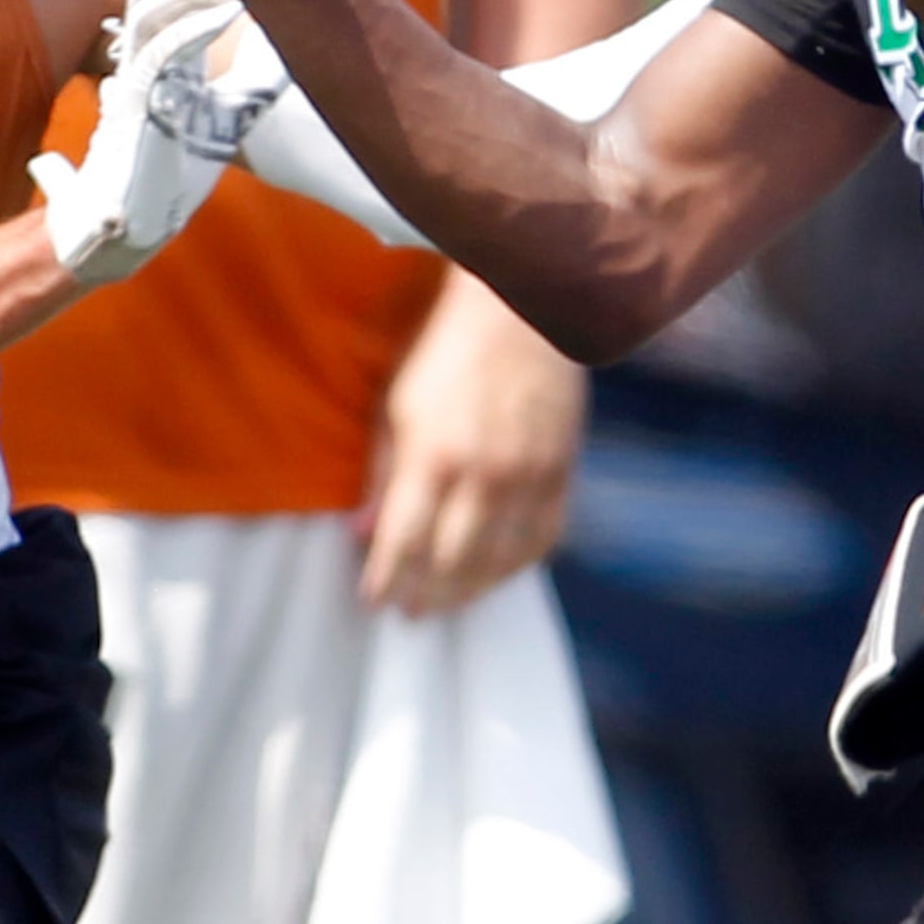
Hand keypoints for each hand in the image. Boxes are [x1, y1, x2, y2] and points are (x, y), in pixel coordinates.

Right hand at [32, 0, 246, 284]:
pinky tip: (228, 11)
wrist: (132, 228)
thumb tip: (287, 65)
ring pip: (150, 10)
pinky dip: (194, 26)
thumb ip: (248, 94)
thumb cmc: (171, 181)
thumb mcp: (223, 126)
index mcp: (159, 63)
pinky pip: (160, 51)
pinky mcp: (135, 104)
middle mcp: (142, 64)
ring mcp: (134, 80)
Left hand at [358, 268, 588, 616]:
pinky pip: (543, 540)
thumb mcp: (395, 405)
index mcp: (433, 455)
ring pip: (499, 561)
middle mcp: (483, 475)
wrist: (517, 312)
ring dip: (468, 591)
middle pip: (451, 563)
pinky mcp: (561, 472)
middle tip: (409, 611)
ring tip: (446, 603)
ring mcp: (528, 477)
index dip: (385, 578)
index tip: (373, 599)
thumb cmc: (444, 350)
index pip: (403, 541)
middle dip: (424, 594)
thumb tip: (361, 533)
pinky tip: (496, 574)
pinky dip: (517, 566)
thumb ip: (382, 474)